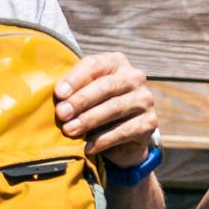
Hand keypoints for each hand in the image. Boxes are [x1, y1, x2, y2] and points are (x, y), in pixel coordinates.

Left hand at [56, 51, 161, 173]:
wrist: (122, 137)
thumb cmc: (95, 107)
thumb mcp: (84, 93)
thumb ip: (72, 90)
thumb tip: (58, 97)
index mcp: (116, 62)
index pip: (94, 65)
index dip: (75, 79)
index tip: (58, 94)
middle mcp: (134, 77)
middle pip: (106, 87)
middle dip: (80, 101)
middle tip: (61, 114)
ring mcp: (145, 99)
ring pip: (114, 108)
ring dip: (89, 120)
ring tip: (69, 130)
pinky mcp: (149, 122)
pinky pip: (124, 131)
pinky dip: (103, 140)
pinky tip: (88, 146)